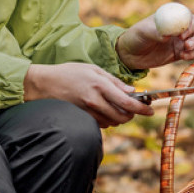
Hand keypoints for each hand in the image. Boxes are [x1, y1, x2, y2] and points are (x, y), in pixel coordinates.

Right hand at [23, 62, 150, 127]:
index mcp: (99, 86)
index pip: (127, 103)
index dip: (142, 108)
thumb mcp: (92, 69)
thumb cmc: (68, 73)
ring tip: (117, 107)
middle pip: (122, 117)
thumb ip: (113, 80)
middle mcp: (94, 101)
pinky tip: (103, 110)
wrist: (43, 85)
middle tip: (135, 109)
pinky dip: (107, 119)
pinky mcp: (81, 118)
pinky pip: (101, 124)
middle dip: (132, 115)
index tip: (150, 110)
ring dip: (119, 117)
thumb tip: (131, 90)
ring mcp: (87, 112)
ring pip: (112, 122)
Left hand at [115, 11, 193, 69]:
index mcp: (170, 16)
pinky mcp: (180, 52)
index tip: (182, 33)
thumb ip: (155, 32)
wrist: (130, 54)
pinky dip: (192, 54)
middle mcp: (178, 26)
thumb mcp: (143, 32)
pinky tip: (183, 56)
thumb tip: (167, 35)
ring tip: (185, 49)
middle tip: (185, 42)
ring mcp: (180, 39)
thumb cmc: (135, 37)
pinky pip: (193, 52)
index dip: (189, 22)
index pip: (187, 14)